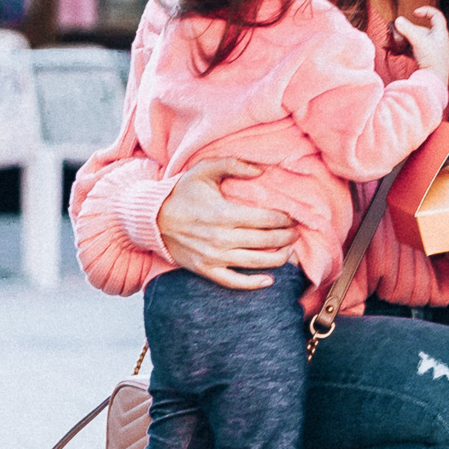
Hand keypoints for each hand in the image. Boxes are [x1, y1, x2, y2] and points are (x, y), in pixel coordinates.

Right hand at [157, 158, 296, 288]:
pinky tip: (269, 280)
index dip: (284, 219)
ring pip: (255, 262)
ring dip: (278, 258)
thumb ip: (233, 164)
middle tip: (296, 233)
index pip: (265, 220)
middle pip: (265, 241)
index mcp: (223, 214)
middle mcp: (220, 238)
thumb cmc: (182, 191)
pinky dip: (253, 283)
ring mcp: (213, 257)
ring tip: (289, 251)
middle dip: (286, 237)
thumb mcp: (205, 169)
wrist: (152, 218)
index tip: (292, 217)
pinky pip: (234, 282)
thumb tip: (261, 170)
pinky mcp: (205, 270)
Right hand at [396, 5, 448, 82]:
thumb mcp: (419, 41)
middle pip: (420, 30)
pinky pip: (413, 51)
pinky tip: (394, 52)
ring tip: (388, 43)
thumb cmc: (432, 60)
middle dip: (405, 30)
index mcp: (440, 33)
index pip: (436, 16)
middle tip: (393, 32)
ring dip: (402, 41)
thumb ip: (407, 30)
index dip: (426, 11)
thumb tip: (397, 20)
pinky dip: (403, 50)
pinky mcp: (425, 60)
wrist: (435, 82)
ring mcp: (431, 51)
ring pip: (415, 41)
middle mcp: (437, 41)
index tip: (414, 13)